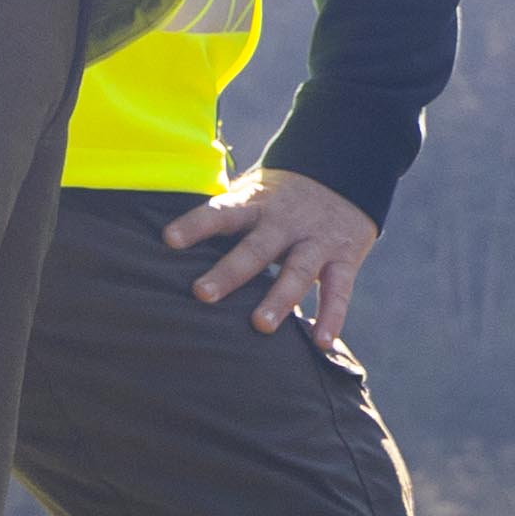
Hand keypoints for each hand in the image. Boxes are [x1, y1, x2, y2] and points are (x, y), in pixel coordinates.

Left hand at [163, 167, 382, 340]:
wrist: (346, 172)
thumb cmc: (281, 196)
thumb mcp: (254, 194)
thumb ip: (224, 218)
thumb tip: (168, 245)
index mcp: (256, 204)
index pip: (223, 212)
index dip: (197, 224)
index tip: (170, 240)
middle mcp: (285, 222)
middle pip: (256, 247)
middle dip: (230, 271)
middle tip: (202, 294)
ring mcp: (317, 240)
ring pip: (298, 270)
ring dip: (279, 298)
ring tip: (260, 325)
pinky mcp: (345, 257)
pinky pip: (338, 290)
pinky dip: (332, 317)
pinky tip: (320, 343)